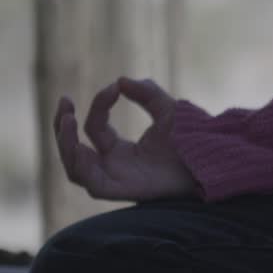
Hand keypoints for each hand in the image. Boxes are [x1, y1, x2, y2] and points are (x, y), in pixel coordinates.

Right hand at [53, 77, 196, 201]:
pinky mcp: (123, 191)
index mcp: (121, 150)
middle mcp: (115, 166)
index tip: (115, 87)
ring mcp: (117, 180)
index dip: (100, 105)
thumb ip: (146, 92)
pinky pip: (91, 184)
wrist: (209, 160)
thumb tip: (121, 80)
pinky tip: (79, 144)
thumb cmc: (192, 141)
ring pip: (75, 168)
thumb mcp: (167, 109)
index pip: (96, 128)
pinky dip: (79, 165)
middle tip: (65, 102)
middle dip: (63, 126)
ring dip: (65, 143)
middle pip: (74, 151)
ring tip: (68, 119)